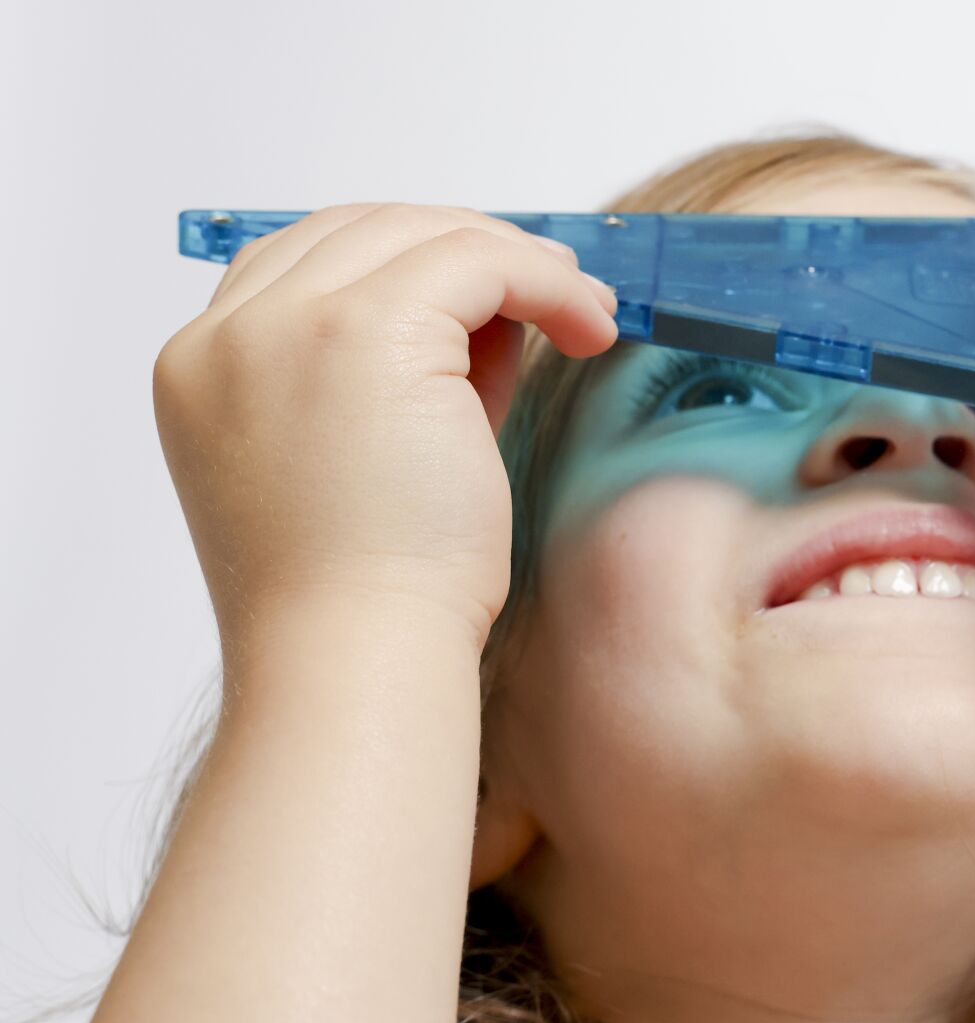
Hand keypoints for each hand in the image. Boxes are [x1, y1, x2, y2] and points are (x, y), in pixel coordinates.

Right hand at [151, 202, 620, 659]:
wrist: (354, 663)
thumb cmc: (371, 598)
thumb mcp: (372, 462)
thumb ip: (414, 376)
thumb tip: (497, 314)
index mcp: (203, 369)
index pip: (306, 262)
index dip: (407, 263)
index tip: (490, 295)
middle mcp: (228, 336)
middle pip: (359, 228)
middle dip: (466, 248)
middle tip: (554, 286)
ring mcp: (286, 325)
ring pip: (421, 231)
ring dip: (516, 260)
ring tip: (586, 308)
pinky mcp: (365, 331)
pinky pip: (476, 259)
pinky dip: (546, 279)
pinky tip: (591, 325)